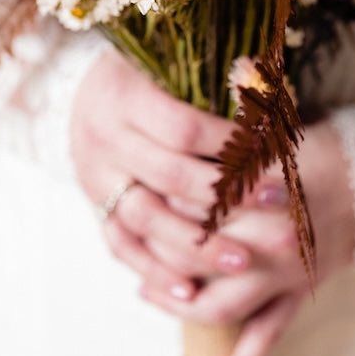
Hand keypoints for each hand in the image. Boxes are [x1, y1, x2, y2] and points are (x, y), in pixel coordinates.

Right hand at [69, 50, 259, 298]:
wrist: (76, 93)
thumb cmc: (141, 73)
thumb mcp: (165, 62)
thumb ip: (210, 77)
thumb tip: (260, 79)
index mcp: (123, 97)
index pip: (182, 129)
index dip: (229, 145)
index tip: (273, 157)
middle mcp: (105, 140)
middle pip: (168, 176)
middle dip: (225, 197)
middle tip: (278, 209)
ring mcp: (96, 179)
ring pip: (145, 219)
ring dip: (195, 245)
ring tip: (242, 262)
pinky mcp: (95, 208)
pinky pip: (121, 246)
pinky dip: (154, 271)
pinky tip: (190, 294)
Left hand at [135, 121, 354, 355]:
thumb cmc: (320, 147)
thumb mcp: (272, 125)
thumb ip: (236, 115)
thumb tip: (210, 88)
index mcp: (250, 194)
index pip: (187, 209)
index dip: (155, 206)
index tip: (130, 196)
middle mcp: (262, 240)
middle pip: (192, 259)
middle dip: (158, 256)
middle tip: (133, 246)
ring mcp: (281, 275)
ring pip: (218, 303)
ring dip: (181, 305)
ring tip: (153, 295)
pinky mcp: (299, 293)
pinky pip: (269, 336)